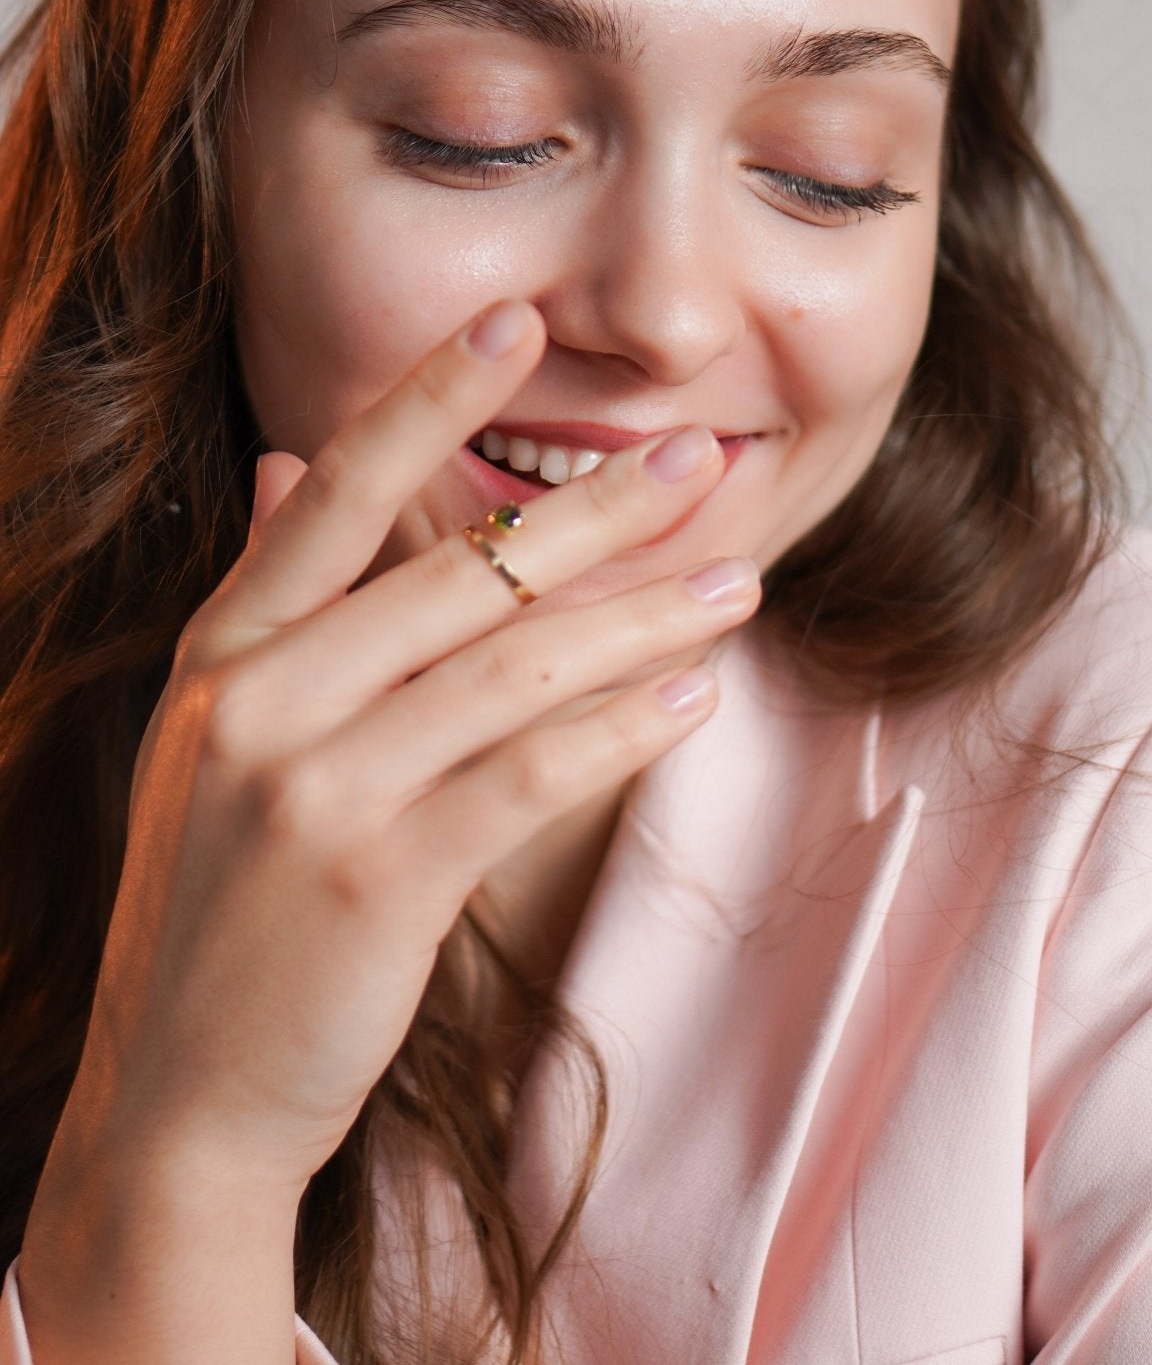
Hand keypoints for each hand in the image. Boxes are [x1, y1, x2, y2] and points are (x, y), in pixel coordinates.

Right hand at [48, 300, 759, 1199]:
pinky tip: (691, 698)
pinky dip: (618, 731)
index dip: (430, 397)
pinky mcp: (377, 881)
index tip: (516, 318)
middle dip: (594, 510)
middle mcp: (260, 700)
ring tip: (737, 581)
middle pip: (454, 572)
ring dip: (641, 620)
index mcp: (224, 650)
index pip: (338, 491)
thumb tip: (290, 465)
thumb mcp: (213, 732)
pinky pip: (525, 777)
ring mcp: (312, 790)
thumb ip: (264, 594)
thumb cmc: (220, 904)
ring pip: (509, 669)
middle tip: (700, 454)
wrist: (178, 1098)